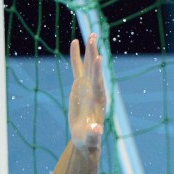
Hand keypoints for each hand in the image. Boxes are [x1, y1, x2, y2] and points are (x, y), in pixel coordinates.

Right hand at [69, 33, 106, 151]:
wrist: (86, 138)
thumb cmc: (89, 139)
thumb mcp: (91, 137)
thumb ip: (94, 133)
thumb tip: (97, 130)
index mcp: (98, 101)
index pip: (98, 83)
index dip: (98, 71)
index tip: (98, 57)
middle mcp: (95, 90)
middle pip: (95, 70)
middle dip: (94, 54)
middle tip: (93, 37)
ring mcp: (88, 86)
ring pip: (88, 65)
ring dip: (89, 50)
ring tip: (90, 34)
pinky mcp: (80, 85)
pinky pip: (78, 68)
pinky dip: (76, 56)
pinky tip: (75, 42)